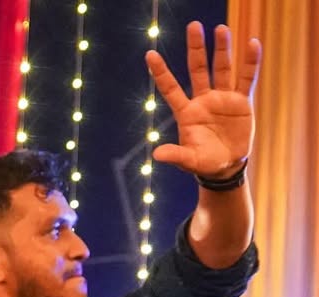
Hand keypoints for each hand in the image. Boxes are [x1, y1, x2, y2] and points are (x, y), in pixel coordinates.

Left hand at [145, 22, 260, 178]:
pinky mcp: (241, 102)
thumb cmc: (203, 162)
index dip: (160, 72)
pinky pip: (246, 79)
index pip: (170, 88)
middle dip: (195, 48)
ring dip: (221, 50)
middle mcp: (203, 100)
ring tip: (220, 28)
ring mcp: (222, 98)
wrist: (226, 165)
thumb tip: (157, 154)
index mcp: (186, 112)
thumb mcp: (189, 160)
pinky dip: (250, 63)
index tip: (149, 54)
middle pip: (197, 69)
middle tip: (193, 26)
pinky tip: (252, 44)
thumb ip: (176, 155)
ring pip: (221, 69)